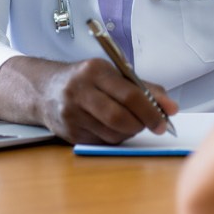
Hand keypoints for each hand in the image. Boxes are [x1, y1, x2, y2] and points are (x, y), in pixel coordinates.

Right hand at [39, 57, 178, 143]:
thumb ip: (141, 86)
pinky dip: (115, 137)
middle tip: (156, 125)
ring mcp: (72, 114)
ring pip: (113, 133)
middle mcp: (79, 92)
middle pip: (120, 117)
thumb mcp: (111, 73)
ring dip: (130, 132)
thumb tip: (170, 106)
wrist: (43, 89)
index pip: (129, 94)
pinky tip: (114, 127)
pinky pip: (102, 142)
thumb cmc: (84, 79)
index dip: (151, 109)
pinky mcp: (69, 133)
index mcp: (94, 71)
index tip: (166, 117)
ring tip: (132, 122)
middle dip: (143, 124)